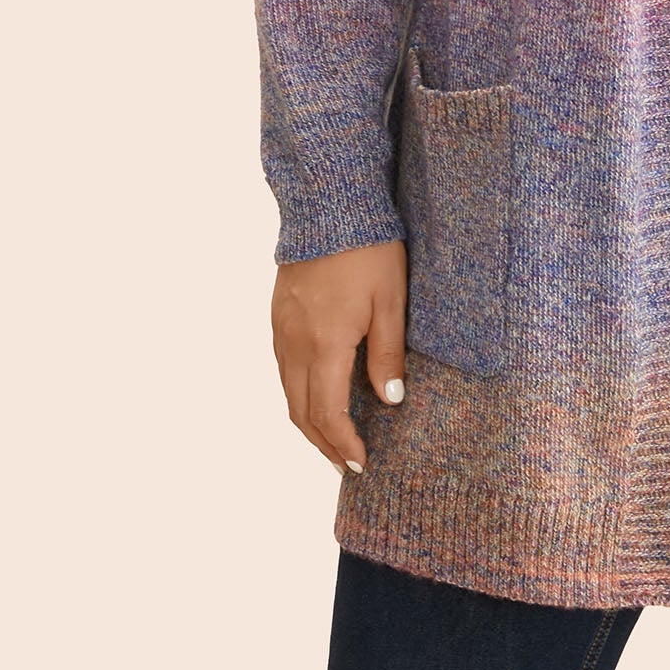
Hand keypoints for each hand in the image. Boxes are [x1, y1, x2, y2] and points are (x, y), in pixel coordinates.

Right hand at [271, 239, 408, 474]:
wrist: (329, 204)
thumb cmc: (368, 250)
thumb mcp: (390, 301)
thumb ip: (388, 354)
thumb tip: (389, 401)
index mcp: (324, 345)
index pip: (326, 415)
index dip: (343, 445)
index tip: (361, 464)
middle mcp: (294, 344)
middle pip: (300, 413)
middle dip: (323, 444)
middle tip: (346, 463)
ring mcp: (281, 330)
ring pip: (288, 393)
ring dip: (309, 422)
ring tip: (335, 437)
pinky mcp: (278, 316)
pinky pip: (284, 368)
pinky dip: (300, 393)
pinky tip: (320, 393)